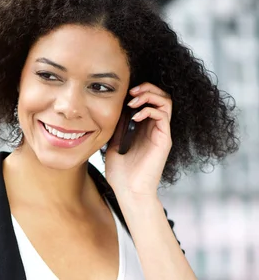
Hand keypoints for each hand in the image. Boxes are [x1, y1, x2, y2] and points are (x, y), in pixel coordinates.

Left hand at [105, 82, 172, 198]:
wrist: (128, 191)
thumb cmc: (120, 174)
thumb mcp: (114, 143)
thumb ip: (118, 127)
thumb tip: (115, 108)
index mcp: (144, 128)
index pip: (149, 100)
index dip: (139, 91)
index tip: (123, 93)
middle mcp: (155, 129)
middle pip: (161, 96)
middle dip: (147, 88)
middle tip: (131, 91)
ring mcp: (161, 134)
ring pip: (166, 101)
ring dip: (150, 95)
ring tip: (134, 100)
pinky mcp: (164, 140)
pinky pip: (163, 115)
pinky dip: (149, 110)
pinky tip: (134, 117)